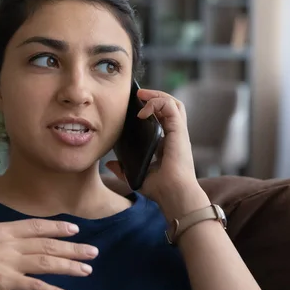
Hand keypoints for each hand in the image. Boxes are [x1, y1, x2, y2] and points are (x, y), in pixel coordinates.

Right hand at [0, 185, 98, 289]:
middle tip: (94, 252)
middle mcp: (10, 243)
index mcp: (1, 229)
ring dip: (70, 266)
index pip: (36, 226)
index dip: (57, 228)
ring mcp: (10, 262)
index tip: (75, 229)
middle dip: (73, 248)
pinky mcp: (6, 281)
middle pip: (48, 244)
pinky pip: (36, 287)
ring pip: (48, 262)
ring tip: (88, 270)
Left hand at [106, 89, 207, 216]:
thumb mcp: (137, 177)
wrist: (173, 195)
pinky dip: (157, 102)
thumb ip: (124, 169)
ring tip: (141, 95)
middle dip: (155, 96)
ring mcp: (178, 132)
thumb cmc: (160, 190)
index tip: (134, 108)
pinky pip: (171, 107)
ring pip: (174, 103)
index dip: (151, 109)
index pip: (163, 119)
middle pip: (170, 107)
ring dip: (157, 95)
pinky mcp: (179, 131)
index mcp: (167, 144)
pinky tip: (143, 111)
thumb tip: (110, 163)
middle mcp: (175, 136)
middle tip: (138, 95)